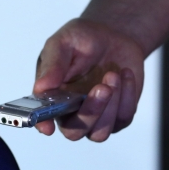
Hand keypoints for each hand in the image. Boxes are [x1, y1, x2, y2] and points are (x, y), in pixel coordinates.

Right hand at [33, 18, 145, 141]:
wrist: (113, 36)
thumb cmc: (82, 39)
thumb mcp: (63, 43)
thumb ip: (52, 65)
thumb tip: (41, 87)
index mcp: (49, 97)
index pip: (42, 118)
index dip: (43, 124)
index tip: (48, 125)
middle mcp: (69, 112)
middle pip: (74, 132)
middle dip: (89, 113)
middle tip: (101, 88)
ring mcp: (94, 116)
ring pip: (100, 132)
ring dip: (110, 106)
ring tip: (112, 75)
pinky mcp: (117, 115)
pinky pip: (123, 118)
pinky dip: (127, 95)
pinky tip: (124, 75)